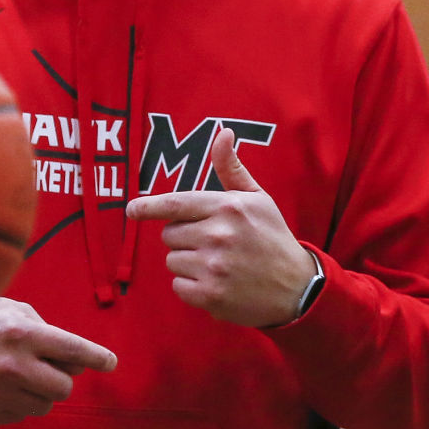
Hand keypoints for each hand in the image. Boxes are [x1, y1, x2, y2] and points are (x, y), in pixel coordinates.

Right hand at [0, 296, 115, 424]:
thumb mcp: (10, 310)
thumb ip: (44, 328)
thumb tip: (75, 358)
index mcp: (22, 333)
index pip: (72, 349)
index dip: (97, 357)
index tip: (110, 363)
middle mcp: (13, 364)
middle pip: (64, 387)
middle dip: (59, 378)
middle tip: (43, 367)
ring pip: (44, 405)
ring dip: (38, 392)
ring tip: (14, 375)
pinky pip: (21, 415)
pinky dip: (17, 403)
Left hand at [124, 126, 315, 327]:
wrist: (297, 289)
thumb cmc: (272, 238)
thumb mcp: (257, 199)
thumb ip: (232, 169)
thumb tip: (222, 133)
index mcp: (228, 207)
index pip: (176, 204)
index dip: (148, 207)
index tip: (132, 210)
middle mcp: (219, 235)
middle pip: (169, 234)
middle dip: (184, 237)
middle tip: (213, 243)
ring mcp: (214, 267)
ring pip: (172, 260)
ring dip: (188, 263)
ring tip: (218, 264)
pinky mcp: (210, 295)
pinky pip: (178, 285)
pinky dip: (191, 286)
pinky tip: (216, 283)